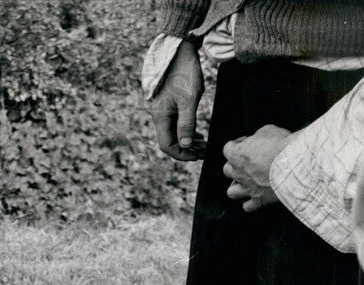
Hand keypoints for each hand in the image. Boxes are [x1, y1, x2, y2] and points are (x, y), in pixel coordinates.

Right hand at [149, 40, 205, 160]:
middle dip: (186, 149)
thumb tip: (186, 145)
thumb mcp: (189, 99)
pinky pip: (176, 124)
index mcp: (161, 117)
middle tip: (204, 151)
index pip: (167, 145)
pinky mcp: (169, 104)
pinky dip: (186, 131)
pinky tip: (197, 133)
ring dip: (187, 141)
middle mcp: (159, 116)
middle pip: (170, 141)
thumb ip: (187, 124)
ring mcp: (164, 110)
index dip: (182, 154)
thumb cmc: (184, 73)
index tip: (198, 156)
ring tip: (203, 144)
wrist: (179, 50)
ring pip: (173, 133)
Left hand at [221, 125, 291, 211]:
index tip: (246, 142)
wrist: (296, 165)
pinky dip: (250, 203)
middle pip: (227, 170)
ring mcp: (247, 188)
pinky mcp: (259, 199)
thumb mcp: (268, 131)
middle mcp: (238, 173)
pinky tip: (256, 197)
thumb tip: (260, 139)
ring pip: (231, 192)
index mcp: (237, 155)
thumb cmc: (282, 146)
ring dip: (237, 186)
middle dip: (236, 165)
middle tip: (247, 162)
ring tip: (246, 182)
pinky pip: (248, 207)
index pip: (228, 149)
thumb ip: (258, 137)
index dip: (237, 144)